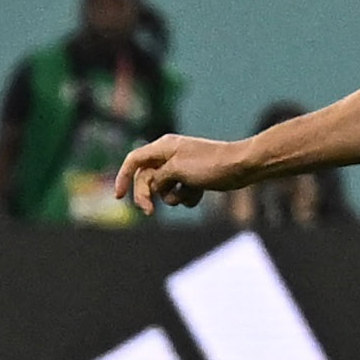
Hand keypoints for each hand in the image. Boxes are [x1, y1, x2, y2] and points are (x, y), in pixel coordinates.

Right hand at [118, 132, 240, 213]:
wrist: (241, 167)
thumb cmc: (210, 164)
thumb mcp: (176, 170)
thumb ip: (157, 178)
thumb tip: (154, 187)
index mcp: (164, 147)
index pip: (134, 160)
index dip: (123, 177)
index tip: (118, 196)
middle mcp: (170, 156)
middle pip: (146, 179)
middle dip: (147, 196)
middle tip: (150, 212)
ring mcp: (182, 168)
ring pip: (163, 190)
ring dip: (172, 197)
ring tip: (189, 191)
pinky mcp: (194, 179)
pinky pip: (180, 194)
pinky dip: (187, 197)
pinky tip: (200, 193)